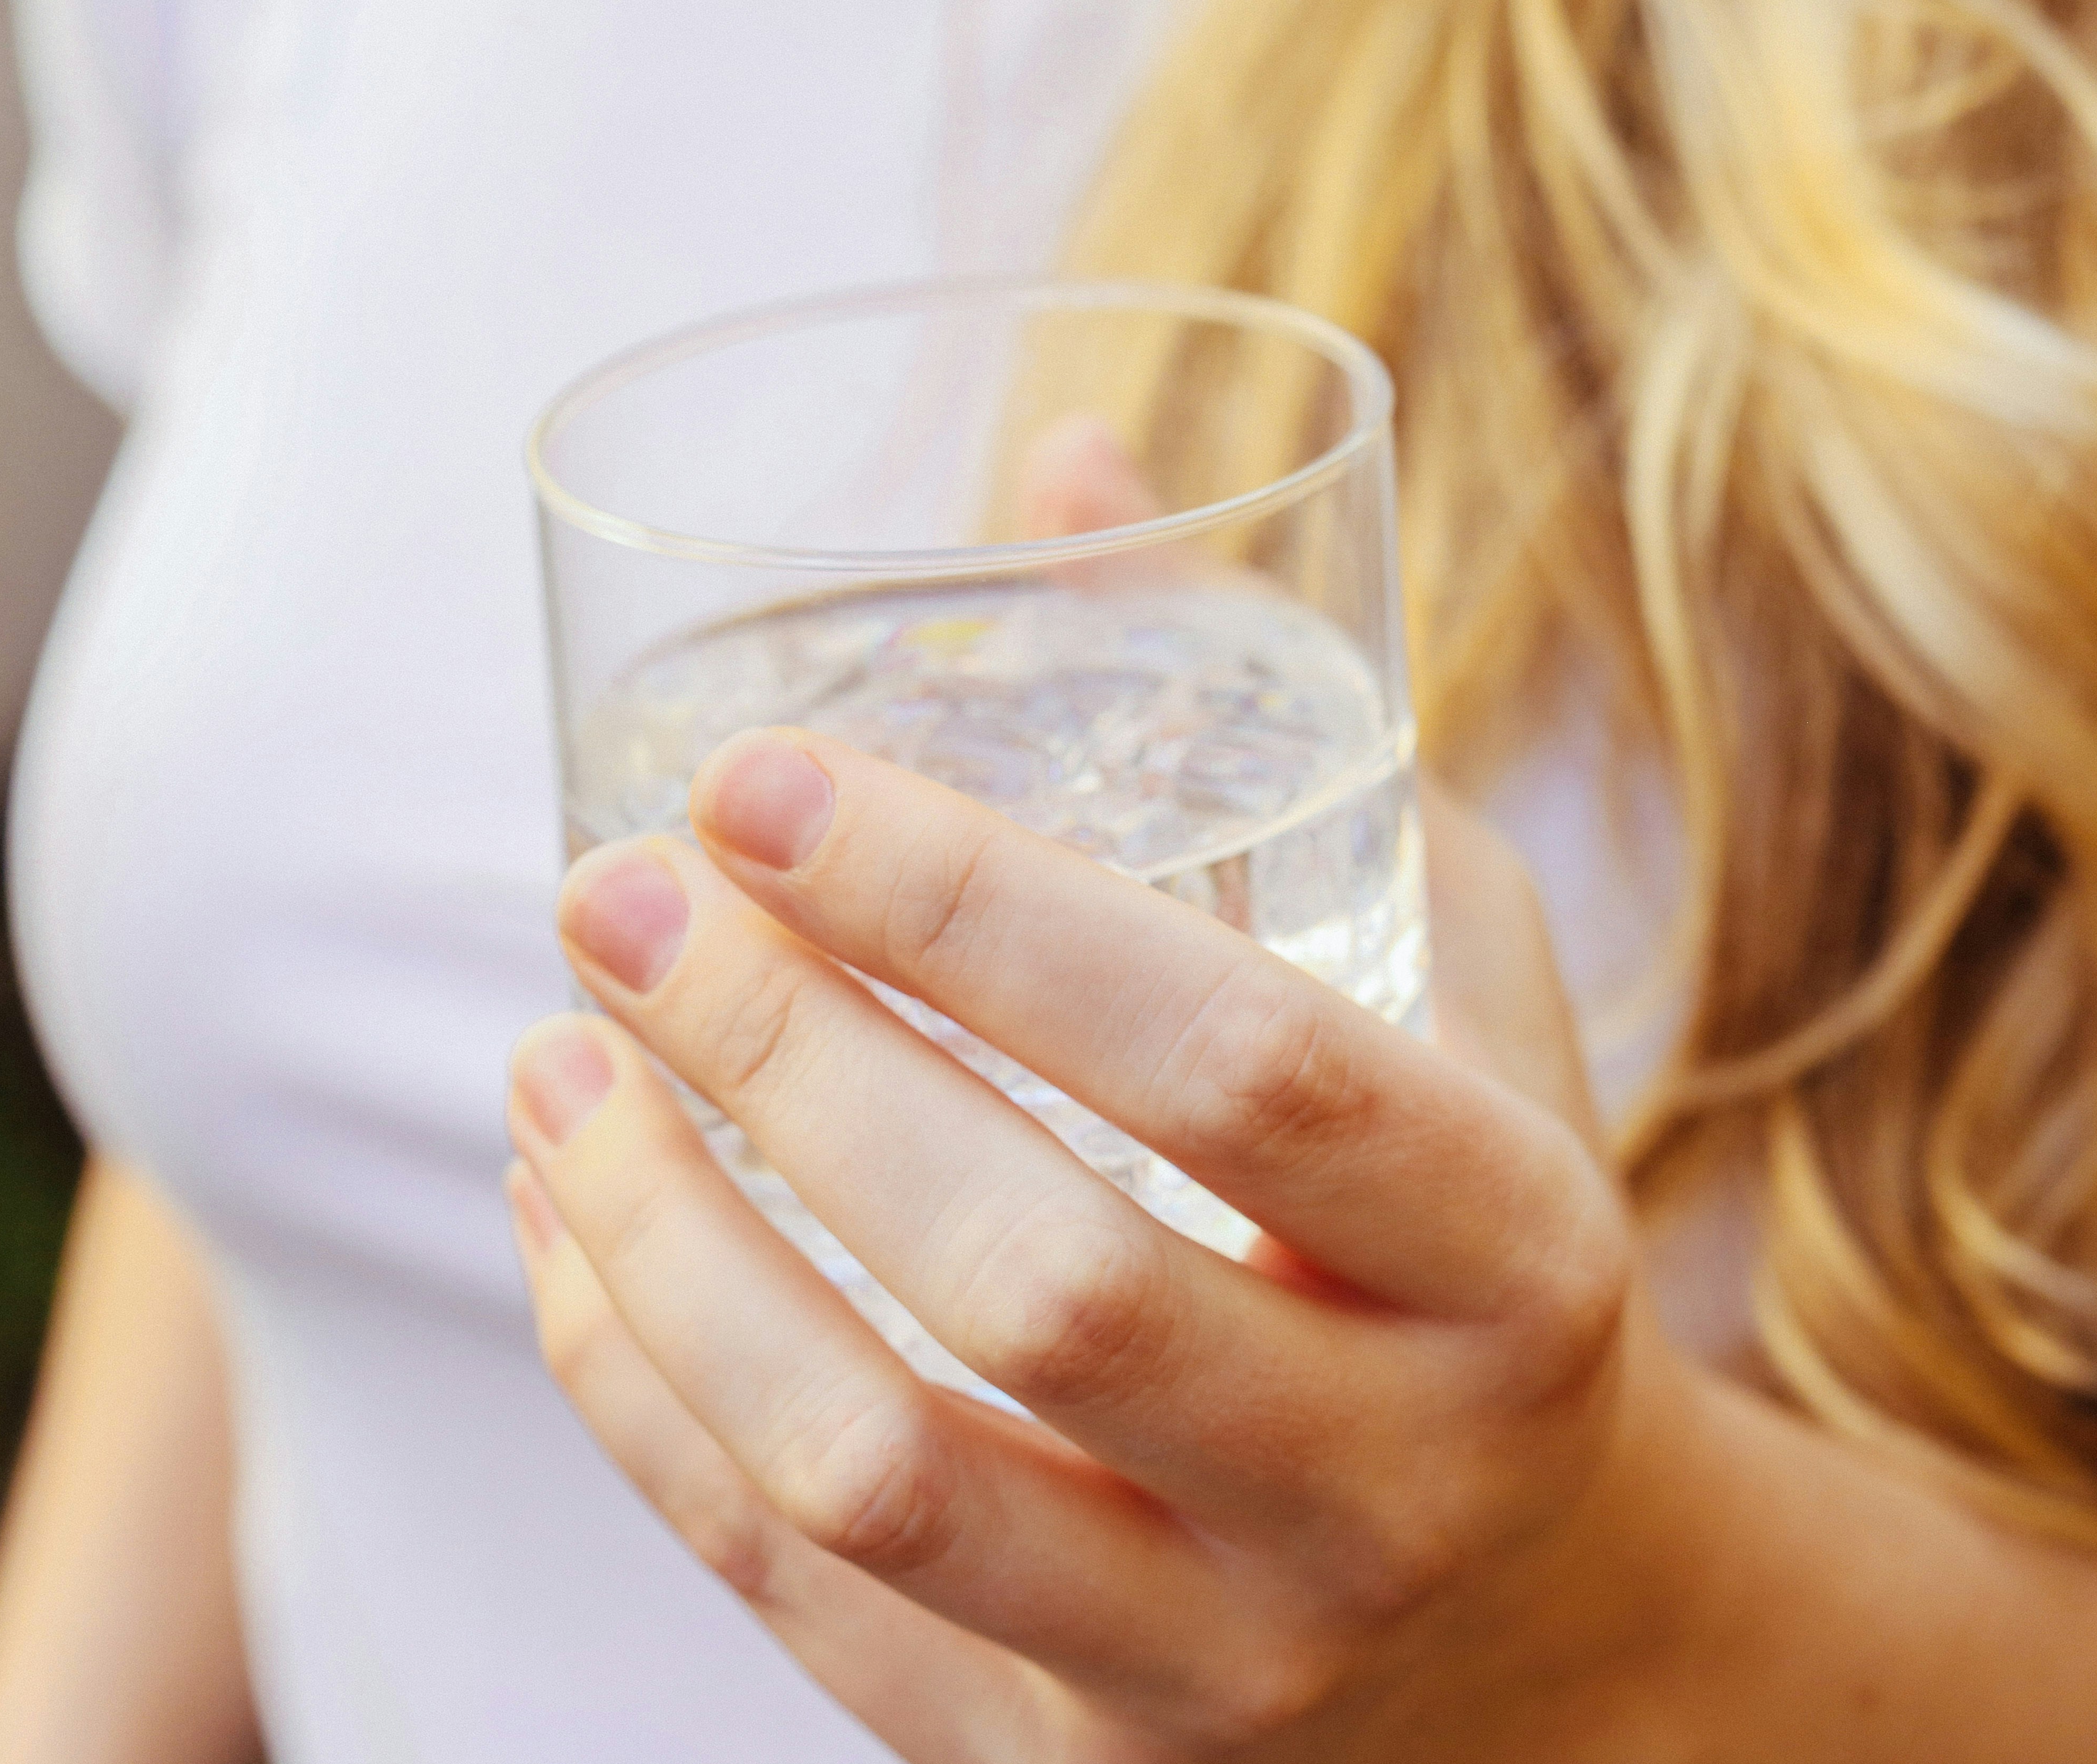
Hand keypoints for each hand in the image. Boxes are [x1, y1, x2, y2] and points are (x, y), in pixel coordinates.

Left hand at [502, 731, 1720, 1759]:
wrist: (1553, 1646)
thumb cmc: (1479, 1251)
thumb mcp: (1453, 984)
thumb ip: (1271, 730)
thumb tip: (1063, 454)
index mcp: (1517, 1267)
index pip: (1243, 1071)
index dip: (983, 912)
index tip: (766, 774)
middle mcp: (1382, 1485)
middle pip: (1036, 1277)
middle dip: (781, 1058)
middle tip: (613, 893)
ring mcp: (1217, 1662)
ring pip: (879, 1471)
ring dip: (662, 1250)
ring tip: (543, 1060)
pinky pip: (796, 1593)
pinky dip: (639, 1396)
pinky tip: (559, 1228)